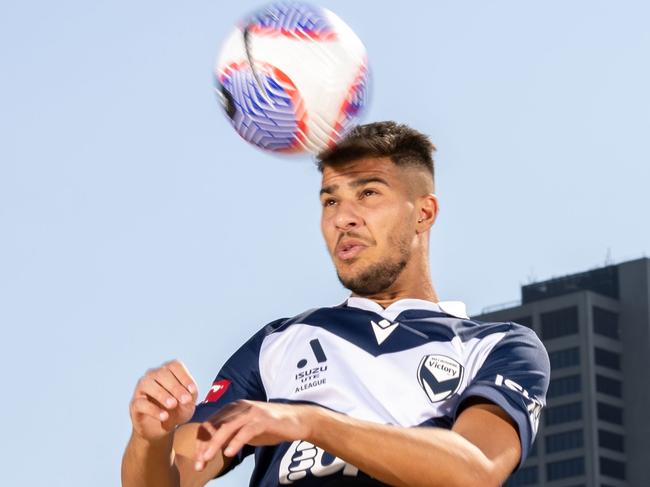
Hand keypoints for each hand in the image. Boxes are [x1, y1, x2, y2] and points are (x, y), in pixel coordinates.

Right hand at [129, 359, 198, 441]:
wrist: (161, 429)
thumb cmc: (177, 411)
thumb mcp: (188, 404)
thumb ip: (190, 397)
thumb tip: (188, 394)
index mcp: (167, 371)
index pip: (174, 366)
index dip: (184, 377)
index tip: (192, 390)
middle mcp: (153, 375)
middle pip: (162, 373)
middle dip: (175, 387)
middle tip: (185, 400)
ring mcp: (142, 388)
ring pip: (148, 384)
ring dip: (162, 394)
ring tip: (173, 405)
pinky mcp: (135, 404)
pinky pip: (141, 403)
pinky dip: (153, 409)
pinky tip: (164, 416)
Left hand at [193, 400, 317, 470]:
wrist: (297, 420)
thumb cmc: (271, 425)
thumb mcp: (246, 430)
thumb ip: (230, 435)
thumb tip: (212, 447)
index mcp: (233, 408)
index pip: (210, 424)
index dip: (201, 441)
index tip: (198, 458)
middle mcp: (240, 407)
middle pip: (214, 426)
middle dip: (204, 446)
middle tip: (198, 464)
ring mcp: (252, 412)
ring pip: (227, 427)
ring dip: (214, 444)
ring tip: (207, 459)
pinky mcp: (263, 420)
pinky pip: (246, 431)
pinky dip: (236, 442)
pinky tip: (229, 453)